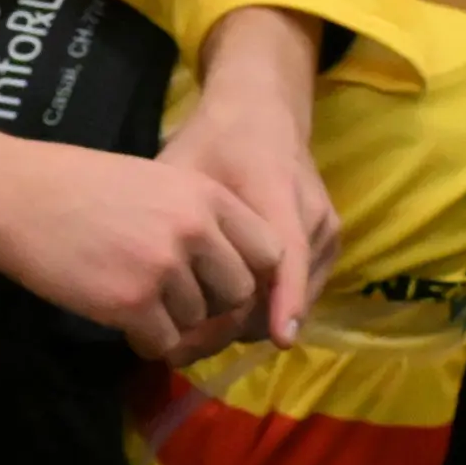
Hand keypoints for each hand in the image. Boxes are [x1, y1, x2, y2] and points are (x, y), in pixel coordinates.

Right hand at [0, 104, 285, 364]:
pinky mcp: (132, 303)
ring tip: (135, 305)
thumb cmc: (70, 183)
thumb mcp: (149, 180)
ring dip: (171, 322)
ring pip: (197, 321)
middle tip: (178, 304)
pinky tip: (125, 326)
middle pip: (238, 293)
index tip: (222, 282)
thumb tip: (222, 264)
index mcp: (204, 194)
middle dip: (212, 305)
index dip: (248, 272)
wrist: (9, 196)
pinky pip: (163, 342)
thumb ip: (192, 215)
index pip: (266, 249)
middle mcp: (194, 230)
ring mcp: (164, 268)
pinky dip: (148, 342)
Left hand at [163, 6, 339, 350]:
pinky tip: (220, 318)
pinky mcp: (327, 246)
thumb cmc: (214, 141)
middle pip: (286, 289)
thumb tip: (138, 276)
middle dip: (239, 327)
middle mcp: (313, 218)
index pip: (289, 257)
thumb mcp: (182, 170)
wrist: (261, 114)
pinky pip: (298, 290)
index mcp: (278, 194)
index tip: (280, 341)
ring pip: (292, 298)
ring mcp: (326, 234)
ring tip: (191, 340)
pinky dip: (264, 308)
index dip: (286, 301)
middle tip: (183, 350)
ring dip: (248, 323)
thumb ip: (171, 219)